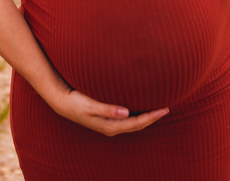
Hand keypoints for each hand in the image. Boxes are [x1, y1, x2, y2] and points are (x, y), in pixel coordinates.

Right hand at [51, 88, 168, 136]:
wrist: (63, 103)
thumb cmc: (76, 102)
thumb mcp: (90, 105)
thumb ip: (108, 109)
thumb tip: (126, 112)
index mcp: (109, 125)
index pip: (136, 123)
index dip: (151, 117)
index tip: (164, 109)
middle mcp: (111, 128)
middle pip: (137, 125)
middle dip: (152, 118)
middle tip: (166, 109)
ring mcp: (109, 125)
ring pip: (133, 124)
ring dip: (146, 118)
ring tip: (158, 110)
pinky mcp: (107, 120)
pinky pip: (127, 121)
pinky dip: (138, 116)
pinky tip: (141, 109)